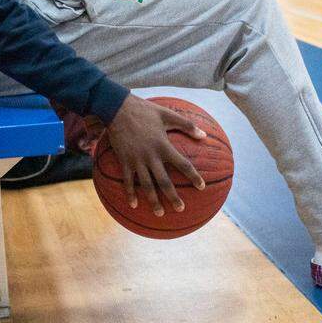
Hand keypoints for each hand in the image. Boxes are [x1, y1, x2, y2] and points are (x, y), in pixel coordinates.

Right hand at [106, 95, 206, 215]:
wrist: (117, 109)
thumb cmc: (144, 110)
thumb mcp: (167, 114)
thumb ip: (187, 125)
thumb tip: (204, 136)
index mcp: (163, 145)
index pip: (182, 164)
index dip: (193, 176)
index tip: (201, 187)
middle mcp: (151, 156)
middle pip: (164, 181)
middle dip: (173, 197)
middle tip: (181, 209)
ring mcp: (136, 160)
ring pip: (146, 185)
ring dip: (153, 201)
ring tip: (160, 214)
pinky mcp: (124, 161)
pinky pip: (127, 181)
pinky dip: (130, 193)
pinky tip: (134, 205)